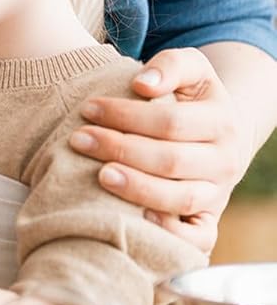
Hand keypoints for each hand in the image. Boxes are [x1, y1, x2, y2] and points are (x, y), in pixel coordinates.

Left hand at [73, 47, 244, 252]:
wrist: (220, 134)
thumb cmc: (190, 97)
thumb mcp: (191, 68)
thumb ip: (170, 66)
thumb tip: (142, 84)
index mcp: (222, 122)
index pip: (171, 122)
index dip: (126, 115)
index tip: (88, 108)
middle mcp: (226, 162)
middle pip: (171, 160)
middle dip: (120, 149)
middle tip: (78, 139)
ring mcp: (218, 194)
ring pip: (181, 198)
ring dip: (137, 188)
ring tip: (99, 175)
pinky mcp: (208, 220)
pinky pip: (198, 239)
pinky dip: (170, 234)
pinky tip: (137, 218)